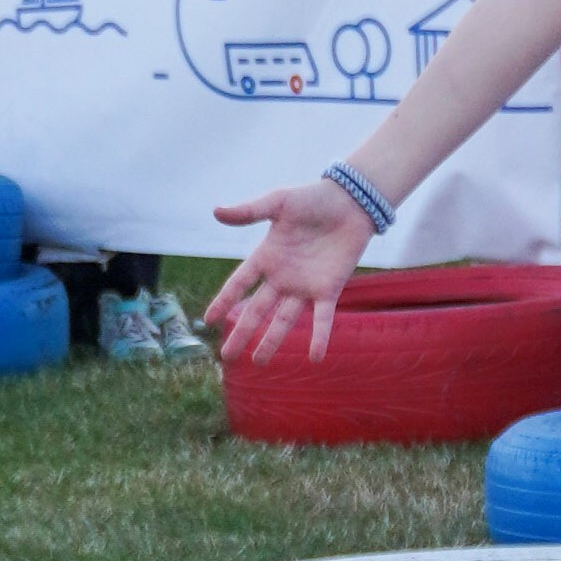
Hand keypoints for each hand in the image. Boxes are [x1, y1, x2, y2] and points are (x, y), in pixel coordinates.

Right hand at [201, 173, 374, 364]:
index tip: (209, 320)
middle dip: (242, 333)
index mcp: (266, 256)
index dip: (224, 301)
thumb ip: (249, 212)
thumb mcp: (278, 202)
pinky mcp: (329, 289)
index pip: (238, 284)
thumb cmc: (313, 198)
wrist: (351, 201)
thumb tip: (216, 212)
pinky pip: (323, 318)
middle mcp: (282, 277)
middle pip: (257, 310)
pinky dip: (320, 337)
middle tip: (227, 356)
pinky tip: (315, 358)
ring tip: (258, 362)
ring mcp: (305, 286)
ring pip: (284, 320)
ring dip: (271, 341)